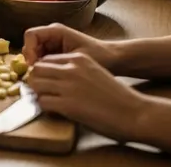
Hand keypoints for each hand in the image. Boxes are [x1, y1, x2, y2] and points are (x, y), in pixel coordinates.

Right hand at [23, 23, 118, 69]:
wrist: (113, 59)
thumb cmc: (100, 56)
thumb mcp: (77, 58)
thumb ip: (56, 62)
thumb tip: (36, 69)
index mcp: (56, 31)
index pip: (30, 35)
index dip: (28, 50)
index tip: (34, 66)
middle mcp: (51, 35)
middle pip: (29, 45)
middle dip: (31, 60)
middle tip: (37, 76)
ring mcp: (53, 44)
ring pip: (33, 54)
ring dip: (36, 66)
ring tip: (44, 78)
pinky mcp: (55, 54)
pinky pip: (41, 60)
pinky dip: (42, 69)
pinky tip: (50, 79)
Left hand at [27, 52, 147, 141]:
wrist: (135, 113)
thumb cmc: (117, 97)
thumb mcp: (95, 72)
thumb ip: (75, 72)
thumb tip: (55, 79)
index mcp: (79, 58)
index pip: (47, 59)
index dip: (44, 72)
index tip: (46, 83)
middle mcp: (71, 68)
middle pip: (37, 69)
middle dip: (36, 81)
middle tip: (43, 92)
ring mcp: (68, 86)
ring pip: (35, 84)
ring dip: (39, 94)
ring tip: (49, 102)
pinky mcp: (68, 104)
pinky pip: (42, 102)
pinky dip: (45, 107)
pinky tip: (55, 111)